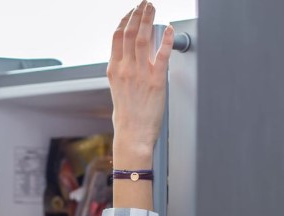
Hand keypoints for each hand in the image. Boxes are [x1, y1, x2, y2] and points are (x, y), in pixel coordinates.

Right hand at [107, 1, 173, 155]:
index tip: (130, 13)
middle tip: (144, 3)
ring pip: (142, 38)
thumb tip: (131, 64)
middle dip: (137, 14)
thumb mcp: (117, 92)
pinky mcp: (156, 80)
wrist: (132, 135)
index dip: (124, 21)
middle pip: (129, 33)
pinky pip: (161, 55)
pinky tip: (169, 29)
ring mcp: (139, 74)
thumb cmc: (127, 119)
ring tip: (152, 8)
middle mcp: (125, 69)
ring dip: (148, 19)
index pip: (116, 38)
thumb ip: (123, 75)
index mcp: (114, 71)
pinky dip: (165, 39)